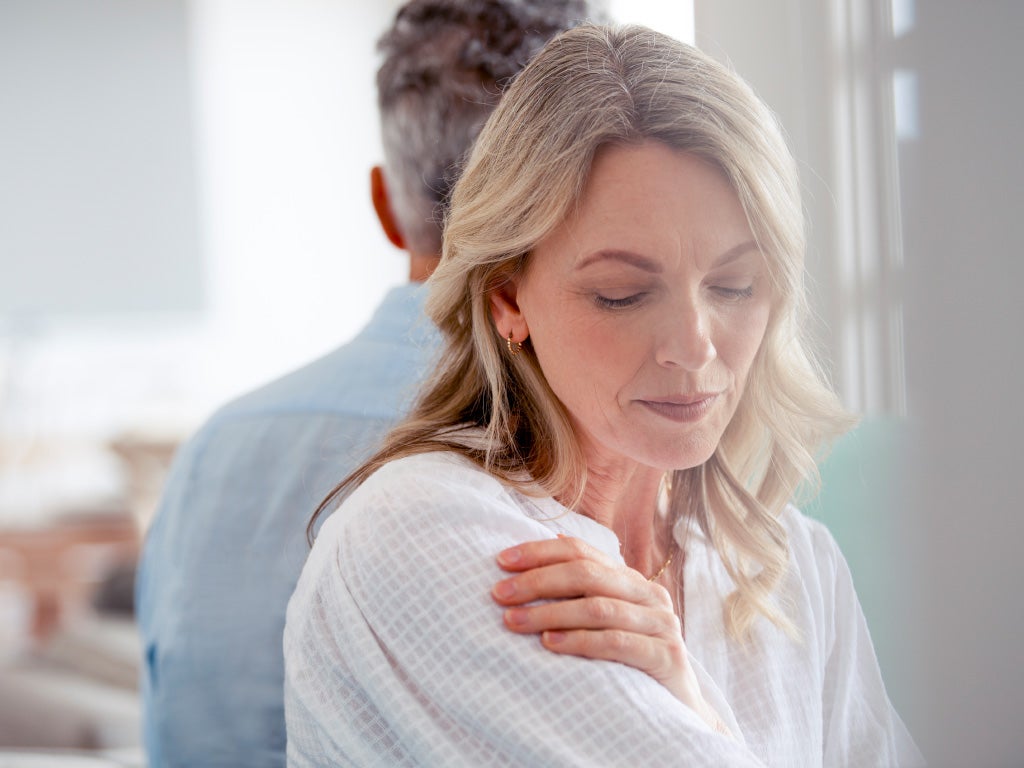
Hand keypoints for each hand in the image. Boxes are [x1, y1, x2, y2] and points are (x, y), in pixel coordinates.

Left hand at [491, 536, 730, 735]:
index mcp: (631, 580)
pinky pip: (617, 642)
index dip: (539, 552)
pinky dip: (579, 641)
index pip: (581, 552)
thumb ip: (583, 593)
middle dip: (537, 581)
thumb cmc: (630, 664)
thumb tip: (544, 546)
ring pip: (598, 608)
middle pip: (586, 575)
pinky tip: (550, 644)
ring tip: (513, 620)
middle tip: (499, 594)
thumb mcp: (607, 623)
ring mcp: (661, 624)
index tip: (501, 561)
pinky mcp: (666, 656)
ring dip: (549, 612)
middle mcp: (649, 595)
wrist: (679, 711)